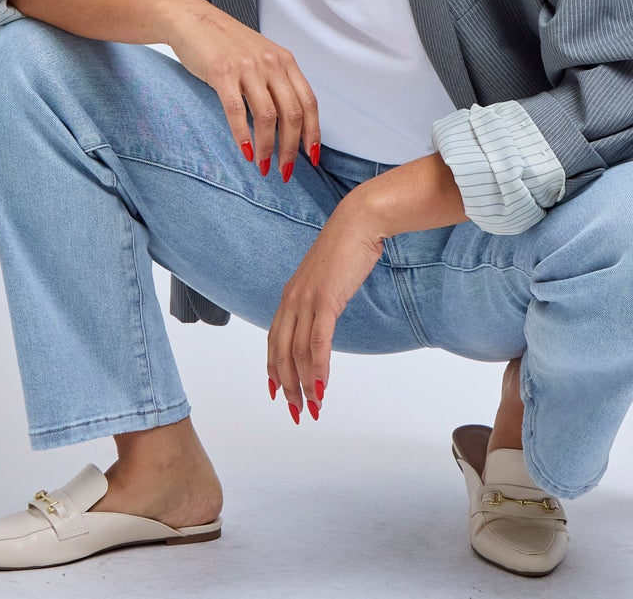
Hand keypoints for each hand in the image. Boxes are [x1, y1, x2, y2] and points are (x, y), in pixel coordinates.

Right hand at [166, 0, 321, 180]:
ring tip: (263, 166)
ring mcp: (247, 67)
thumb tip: (288, 121)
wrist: (192, 19)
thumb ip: (275, 81)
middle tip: (285, 171)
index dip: (313, 133)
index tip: (313, 157)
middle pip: (292, 114)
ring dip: (268, 147)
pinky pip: (237, 111)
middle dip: (291, 148)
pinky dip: (242, 136)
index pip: (309, 102)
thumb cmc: (225, 43)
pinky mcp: (222, 73)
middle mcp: (271, 63)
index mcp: (285, 61)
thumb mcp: (260, 56)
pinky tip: (245, 152)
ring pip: (267, 117)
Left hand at [267, 195, 385, 422]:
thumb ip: (320, 301)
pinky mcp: (326, 299)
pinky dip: (319, 367)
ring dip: (305, 384)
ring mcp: (306, 299)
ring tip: (314, 406)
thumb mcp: (327, 280)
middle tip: (297, 411)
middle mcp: (292, 300)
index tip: (278, 393)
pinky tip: (323, 386)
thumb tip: (323, 321)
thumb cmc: (347, 249)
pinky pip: (318, 341)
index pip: (274, 341)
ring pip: (297, 352)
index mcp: (290, 296)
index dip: (273, 370)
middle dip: (287, 387)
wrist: (359, 222)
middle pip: (281, 353)